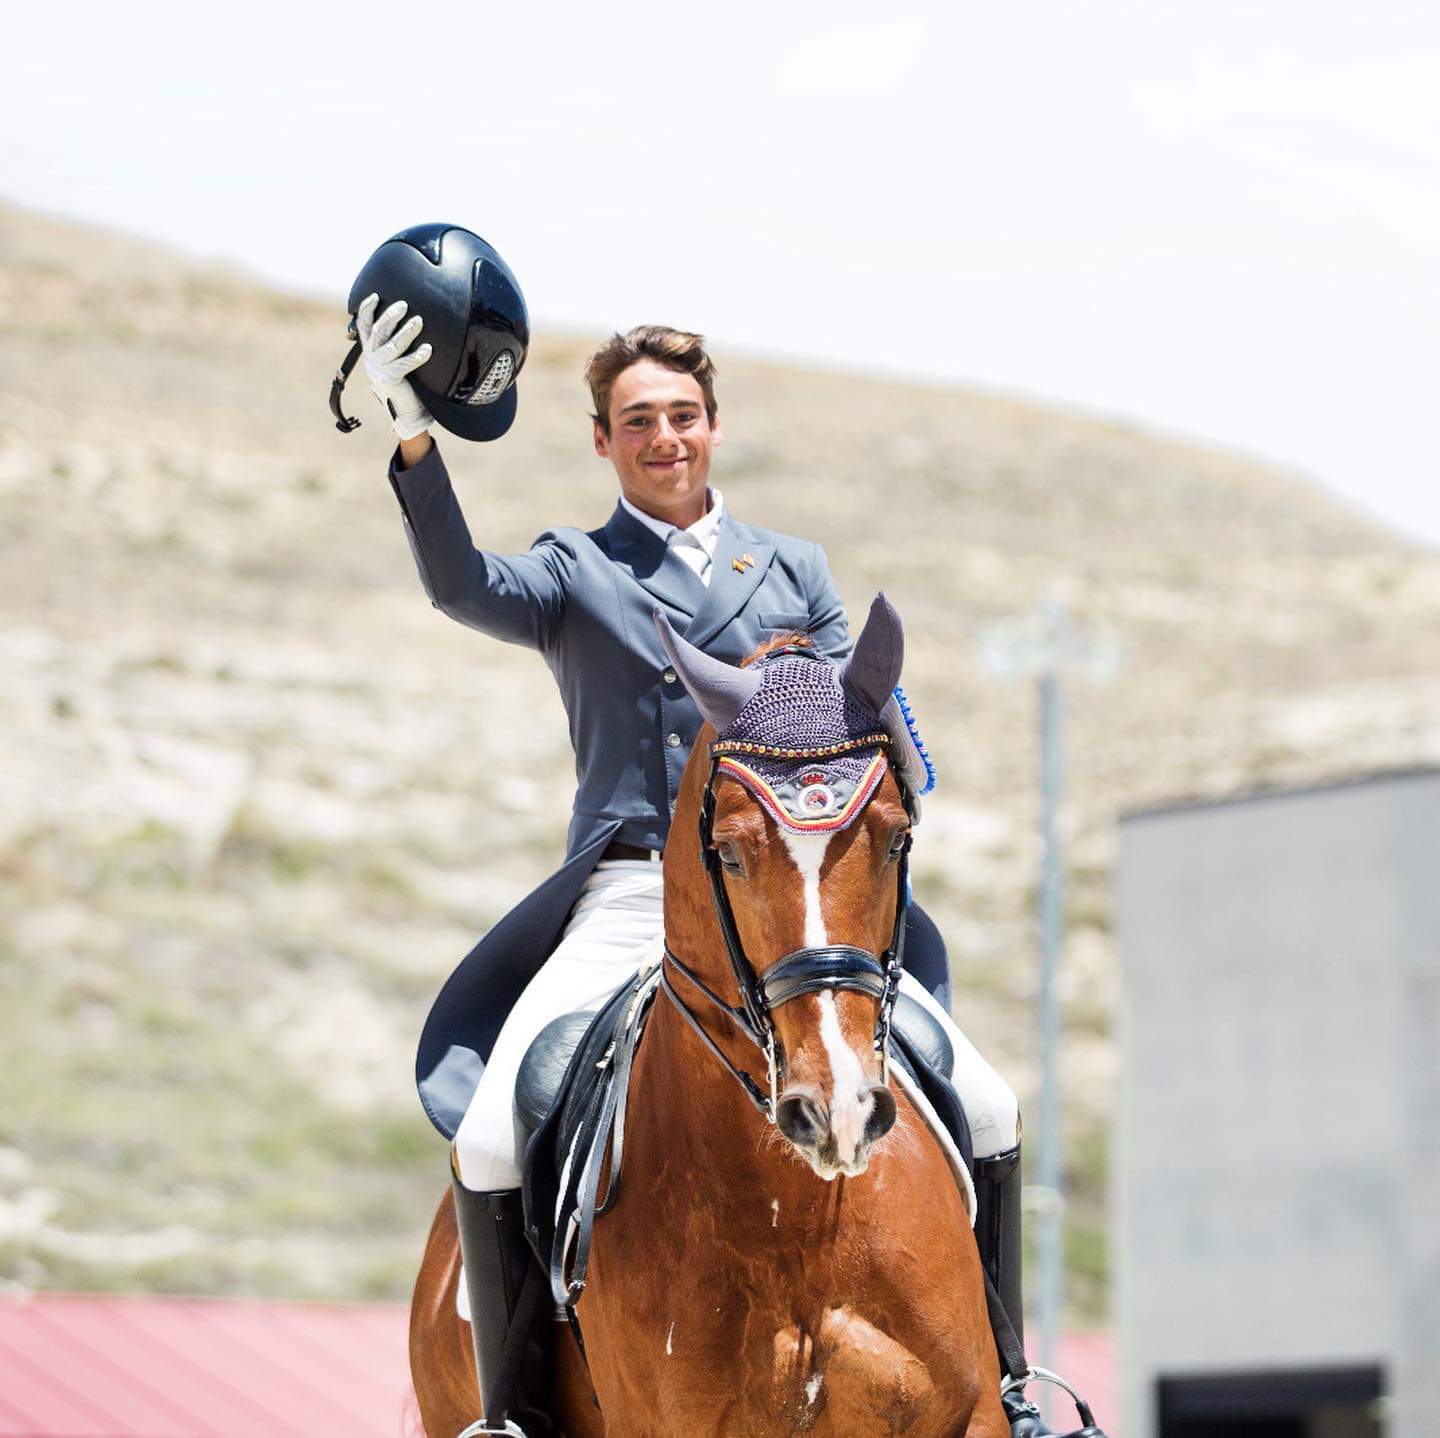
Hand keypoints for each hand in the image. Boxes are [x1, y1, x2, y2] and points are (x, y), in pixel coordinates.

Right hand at [356, 293, 433, 440]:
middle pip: (379, 331)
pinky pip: (405, 365)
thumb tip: (406, 317)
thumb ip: (391, 340)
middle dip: (391, 316)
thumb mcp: (392, 357)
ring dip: (406, 332)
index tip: (375, 295)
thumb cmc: (402, 378)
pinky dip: (417, 356)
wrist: (403, 408)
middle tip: (404, 305)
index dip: (367, 309)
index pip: (363, 324)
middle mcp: (372, 357)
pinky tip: (428, 350)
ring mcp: (380, 368)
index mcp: (370, 348)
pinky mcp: (391, 379)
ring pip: (392, 345)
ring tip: (419, 321)